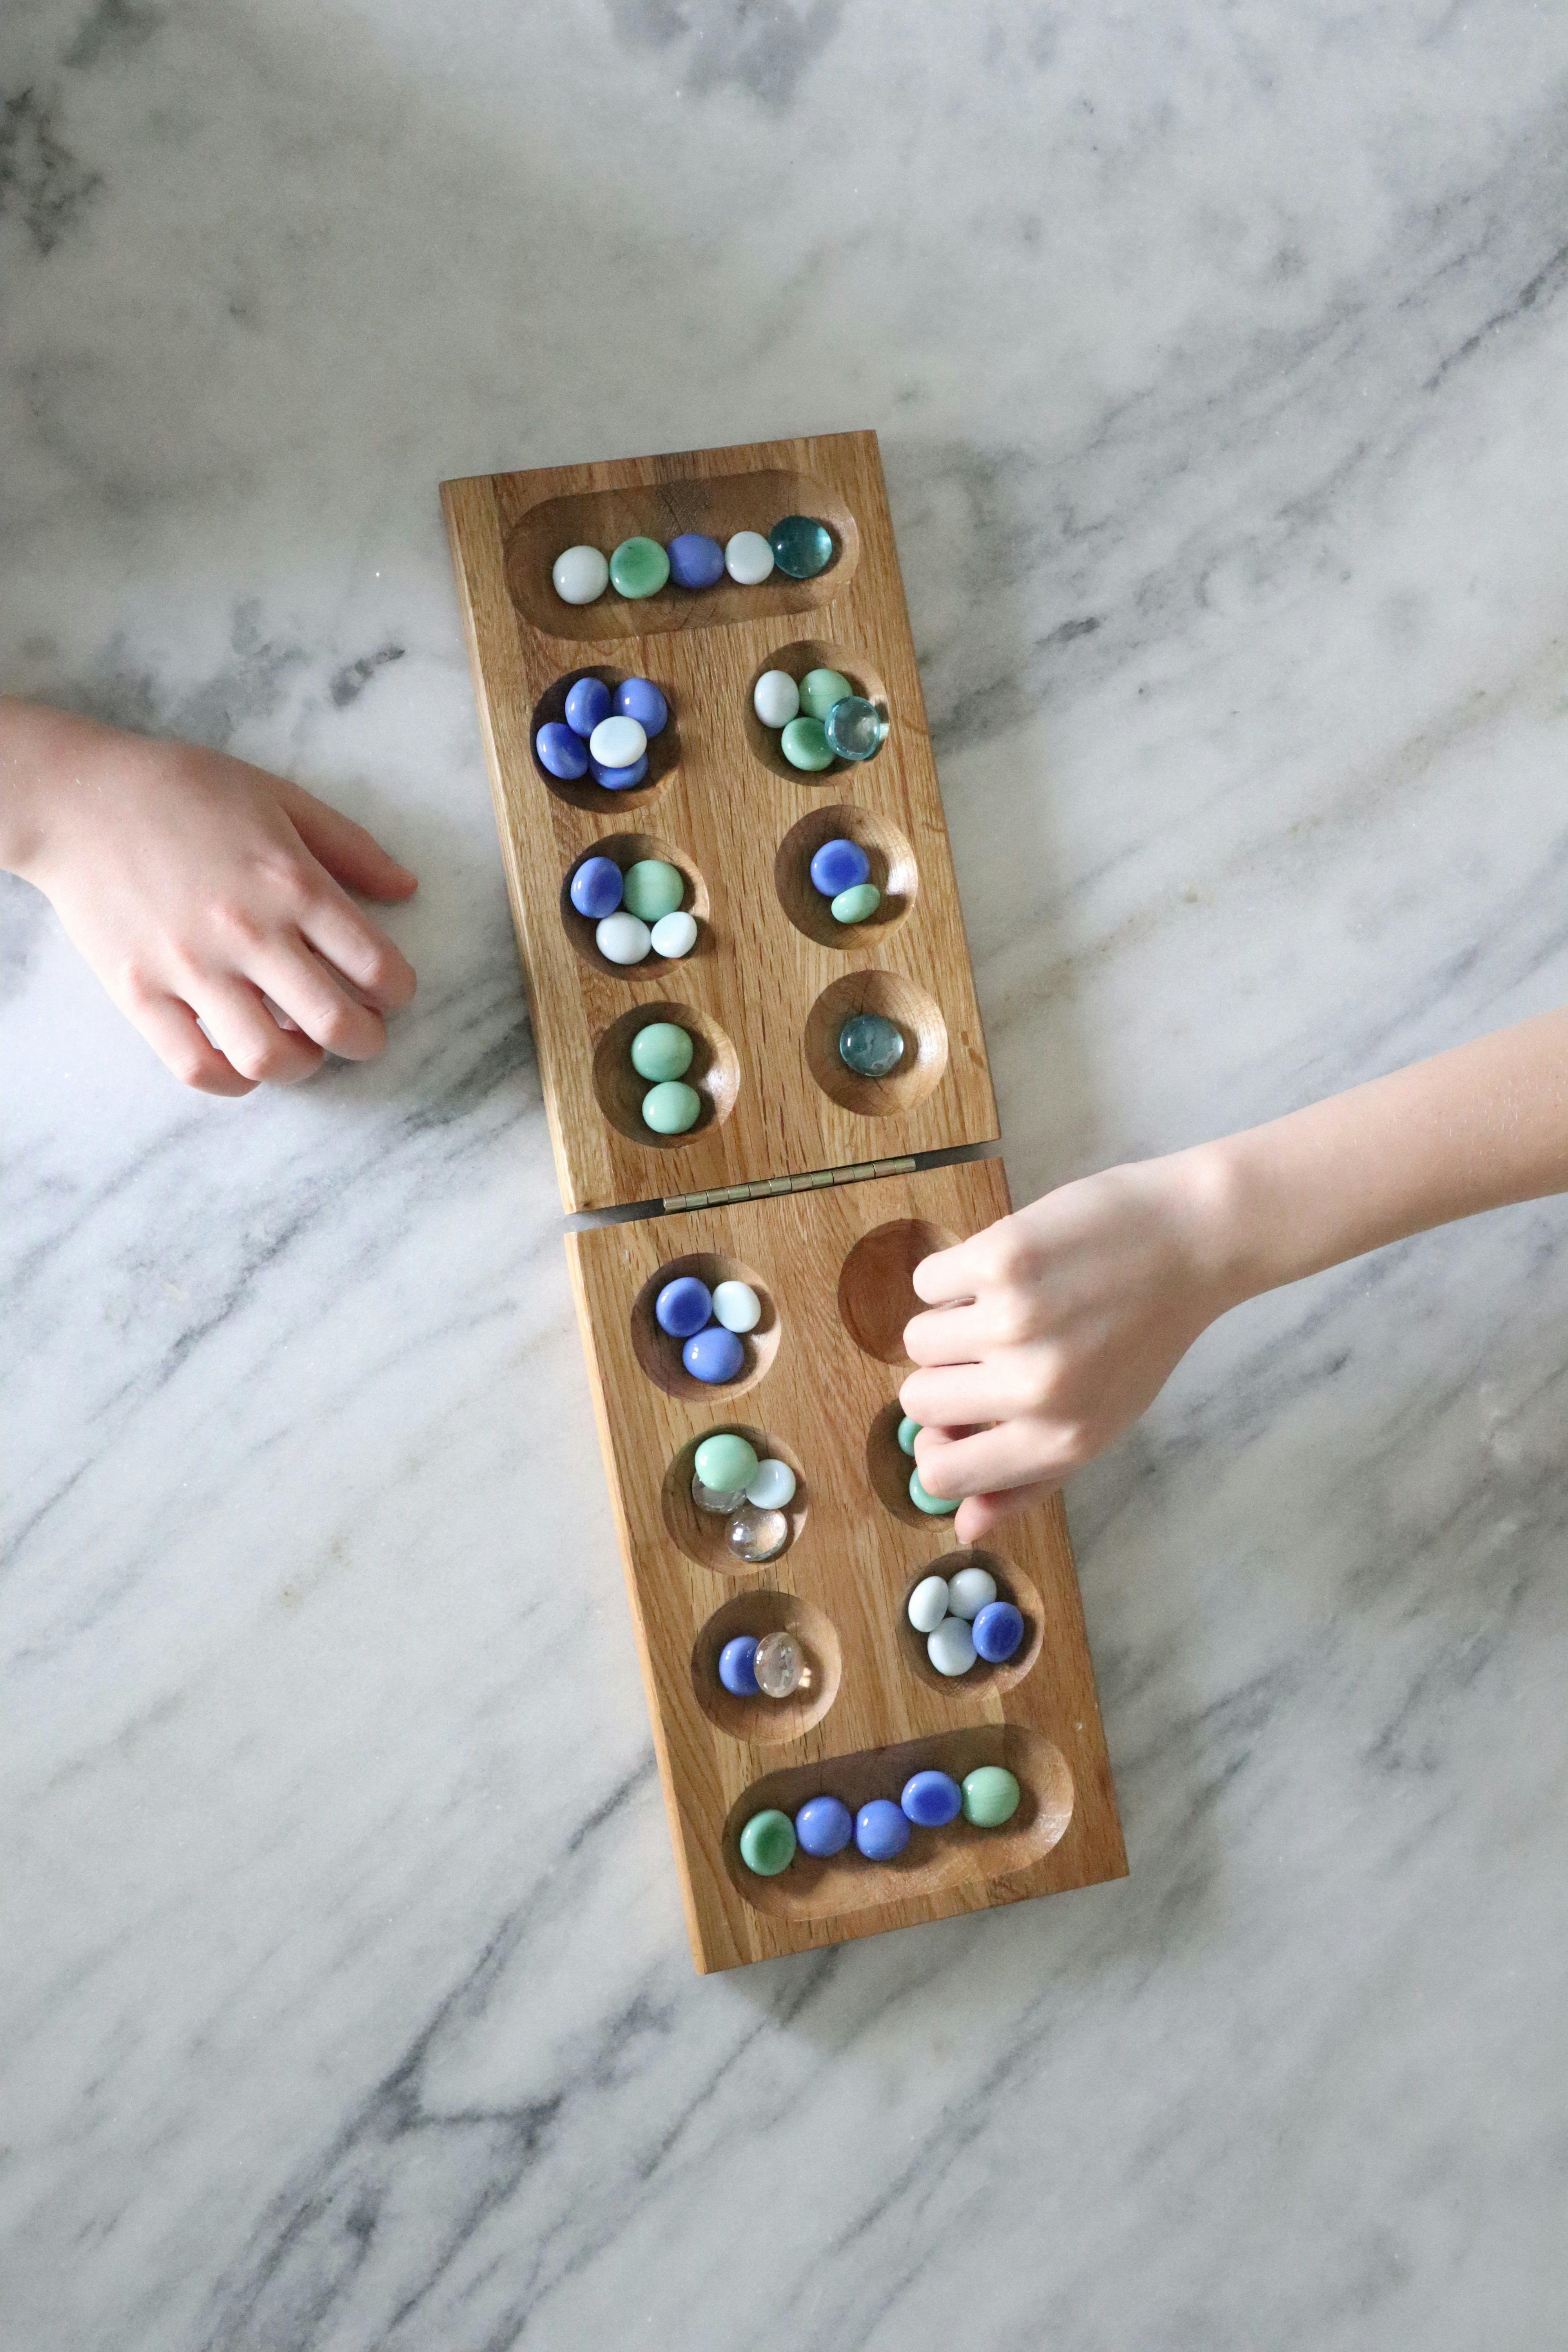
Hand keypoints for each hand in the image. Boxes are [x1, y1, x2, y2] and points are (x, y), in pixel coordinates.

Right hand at [1, 699, 416, 1095]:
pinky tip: (245, 1063)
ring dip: (304, 1066)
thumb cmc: (183, 790)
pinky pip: (197, 1067)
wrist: (80, 798)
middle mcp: (248, 933)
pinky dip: (233, 1081)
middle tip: (363, 1033)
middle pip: (336, 1024)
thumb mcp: (280, 798)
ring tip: (304, 1048)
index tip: (392, 992)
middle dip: (367, 1041)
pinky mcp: (141, 993)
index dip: (399, 992)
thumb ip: (350, 847)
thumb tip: (407, 888)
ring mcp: (192, 968)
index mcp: (292, 883)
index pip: (377, 966)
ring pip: (271, 1057)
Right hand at [899, 1153, 1235, 1544]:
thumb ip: (1030, 1482)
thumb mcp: (1102, 1422)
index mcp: (1061, 1440)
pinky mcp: (999, 1259)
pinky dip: (956, 1272)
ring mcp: (1013, 1321)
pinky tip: (1009, 1267)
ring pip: (917, 1339)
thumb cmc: (1143, 1335)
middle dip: (946, 1375)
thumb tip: (963, 1528)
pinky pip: (927, 1281)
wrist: (1191, 1238)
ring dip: (950, 1320)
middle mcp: (1035, 1389)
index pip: (942, 1476)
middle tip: (994, 1347)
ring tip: (1008, 1303)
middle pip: (918, 1402)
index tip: (957, 1417)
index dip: (938, 1445)